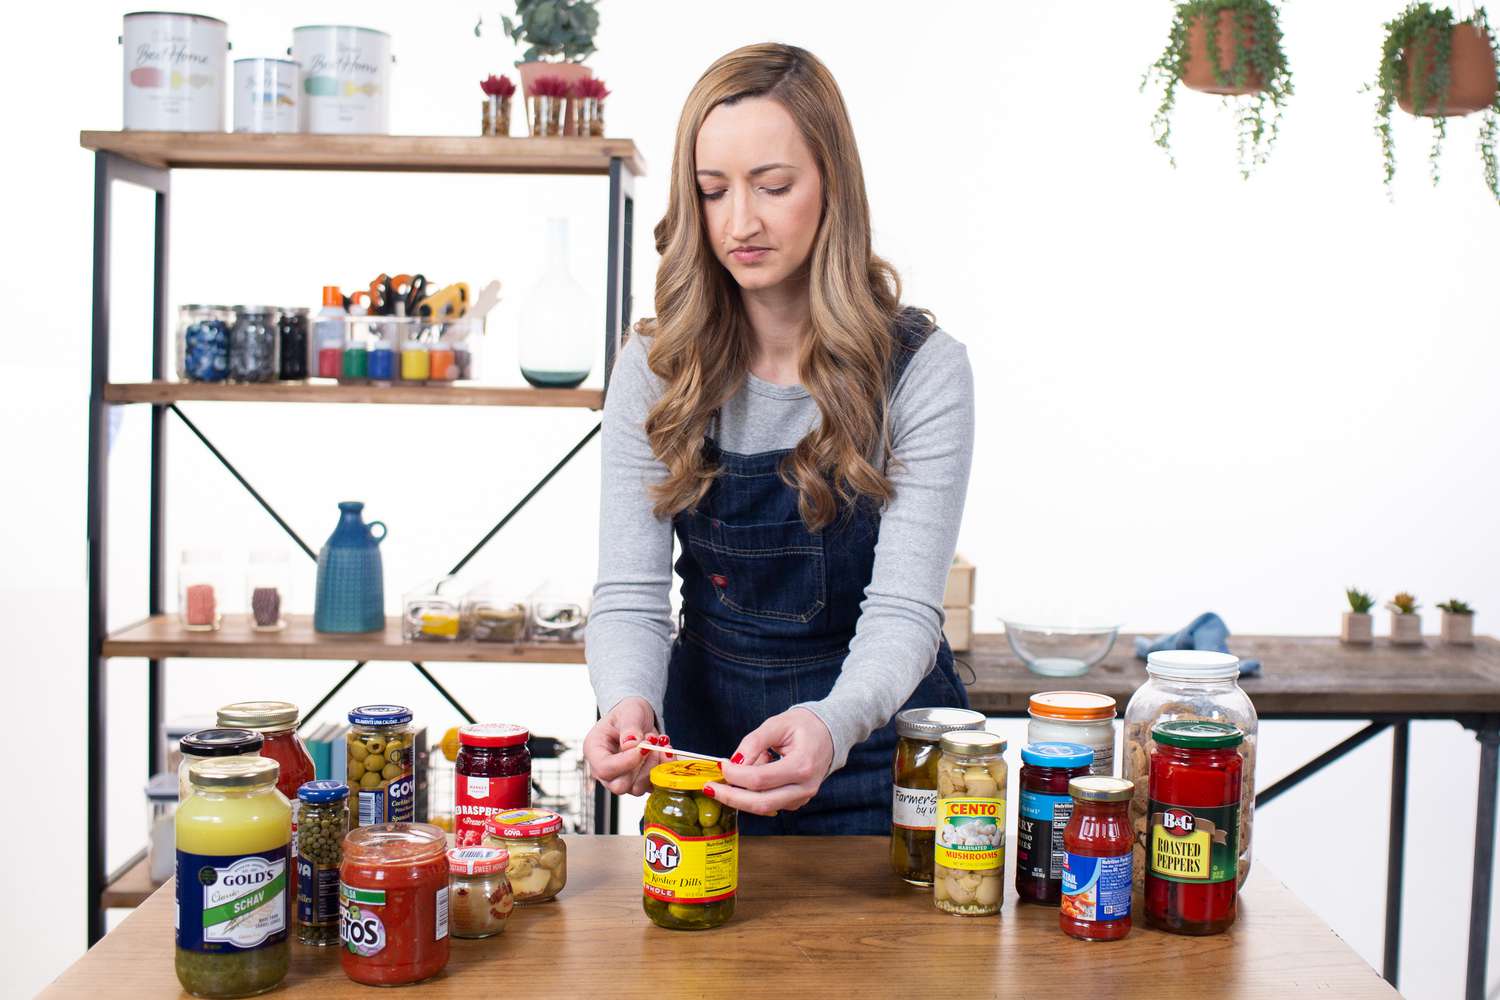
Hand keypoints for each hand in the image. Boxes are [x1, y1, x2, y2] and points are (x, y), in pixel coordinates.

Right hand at [583, 697, 670, 796]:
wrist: (638, 718)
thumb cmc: (628, 713)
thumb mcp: (629, 711)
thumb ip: (630, 727)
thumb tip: (631, 745)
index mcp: (595, 750)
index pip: (604, 768)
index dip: (626, 762)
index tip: (643, 748)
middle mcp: (605, 769)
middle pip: (619, 786)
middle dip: (641, 767)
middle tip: (651, 744)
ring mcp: (621, 778)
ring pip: (636, 789)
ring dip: (653, 768)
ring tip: (659, 745)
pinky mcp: (638, 782)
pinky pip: (651, 786)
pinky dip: (662, 771)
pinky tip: (665, 752)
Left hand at [707, 707, 834, 815]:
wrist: (830, 734)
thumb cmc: (805, 726)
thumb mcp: (777, 724)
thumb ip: (753, 743)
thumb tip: (733, 763)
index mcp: (802, 766)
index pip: (760, 780)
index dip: (735, 775)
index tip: (721, 766)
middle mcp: (805, 788)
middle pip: (761, 803)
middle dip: (731, 797)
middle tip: (710, 788)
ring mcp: (802, 798)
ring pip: (764, 808)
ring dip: (742, 794)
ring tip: (737, 772)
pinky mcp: (796, 802)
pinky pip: (769, 804)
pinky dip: (754, 793)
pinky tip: (753, 774)